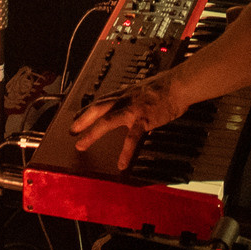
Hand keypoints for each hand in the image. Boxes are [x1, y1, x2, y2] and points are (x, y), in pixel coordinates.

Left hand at [67, 76, 183, 165]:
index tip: (78, 116)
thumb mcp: (145, 88)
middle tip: (71, 131)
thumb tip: (135, 101)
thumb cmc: (167, 86)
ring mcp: (132, 109)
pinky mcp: (143, 119)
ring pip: (106, 121)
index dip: (88, 109)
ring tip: (81, 146)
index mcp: (125, 93)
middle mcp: (124, 99)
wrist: (179, 85)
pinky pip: (131, 138)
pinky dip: (125, 152)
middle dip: (82, 119)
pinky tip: (121, 164)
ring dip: (92, 134)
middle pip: (97, 108)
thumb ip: (136, 96)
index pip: (102, 100)